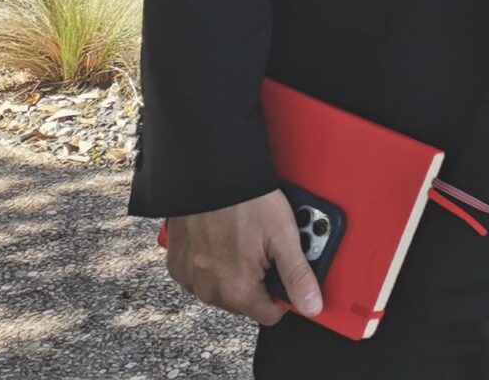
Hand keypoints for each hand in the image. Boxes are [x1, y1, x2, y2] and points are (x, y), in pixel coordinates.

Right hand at [164, 190, 322, 326]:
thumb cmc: (247, 202)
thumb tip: (312, 306)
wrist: (209, 175)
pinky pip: (201, 276)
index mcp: (238, 291)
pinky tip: (223, 239)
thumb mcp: (284, 236)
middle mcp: (209, 292)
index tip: (286, 271)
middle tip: (266, 247)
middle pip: (246, 301)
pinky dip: (213, 263)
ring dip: (235, 272)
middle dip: (260, 279)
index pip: (270, 314)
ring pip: (223, 289)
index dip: (284, 293)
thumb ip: (298, 276)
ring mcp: (190, 279)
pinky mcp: (177, 265)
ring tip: (244, 238)